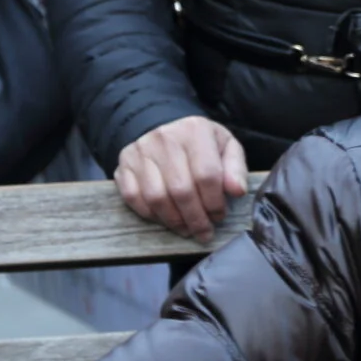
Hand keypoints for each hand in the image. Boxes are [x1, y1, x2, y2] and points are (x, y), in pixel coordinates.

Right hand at [115, 116, 248, 240]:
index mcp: (195, 131)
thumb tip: (237, 191)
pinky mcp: (123, 165)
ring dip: (174, 220)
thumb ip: (235, 168)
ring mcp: (140, 152)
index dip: (214, 202)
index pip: (206, 174)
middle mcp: (164, 138)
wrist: (165, 128)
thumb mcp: (226, 147)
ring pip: (156, 197)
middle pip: (181, 190)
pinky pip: (133, 197)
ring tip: (186, 229)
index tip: (219, 216)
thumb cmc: (200, 144)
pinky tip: (165, 219)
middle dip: (195, 218)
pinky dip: (150, 214)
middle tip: (204, 232)